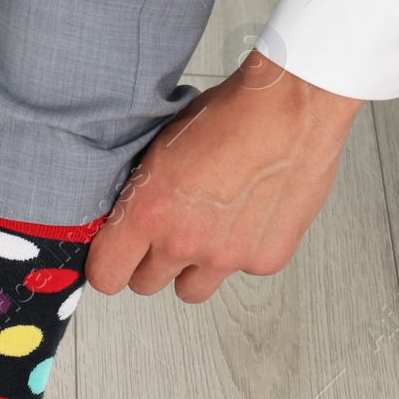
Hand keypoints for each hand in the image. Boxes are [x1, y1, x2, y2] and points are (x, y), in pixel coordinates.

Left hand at [85, 52, 362, 302]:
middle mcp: (183, 243)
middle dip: (150, 264)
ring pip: (191, 290)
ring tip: (207, 231)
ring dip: (192, 268)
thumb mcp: (158, 151)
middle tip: (165, 236)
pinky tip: (250, 217)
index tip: (116, 258)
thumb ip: (140, 197)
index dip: (109, 266)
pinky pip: (241, 271)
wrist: (292, 108)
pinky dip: (243, 252)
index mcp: (147, 214)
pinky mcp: (266, 259)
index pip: (106, 275)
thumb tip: (125, 219)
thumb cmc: (227, 117)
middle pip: (146, 284)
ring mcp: (227, 256)